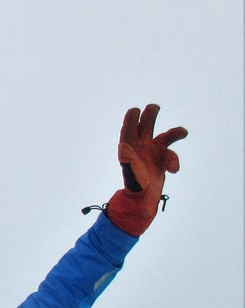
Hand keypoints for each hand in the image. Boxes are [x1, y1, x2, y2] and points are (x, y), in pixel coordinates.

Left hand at [106, 104, 187, 235]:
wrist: (142, 201)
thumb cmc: (135, 188)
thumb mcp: (130, 173)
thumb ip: (129, 161)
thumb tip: (124, 148)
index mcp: (129, 149)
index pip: (129, 130)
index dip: (131, 119)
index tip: (135, 110)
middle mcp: (140, 149)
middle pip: (145, 127)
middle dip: (149, 116)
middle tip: (154, 106)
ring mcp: (151, 154)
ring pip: (162, 138)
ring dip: (173, 133)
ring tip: (183, 132)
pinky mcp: (160, 162)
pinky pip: (170, 154)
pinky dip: (174, 160)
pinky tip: (173, 169)